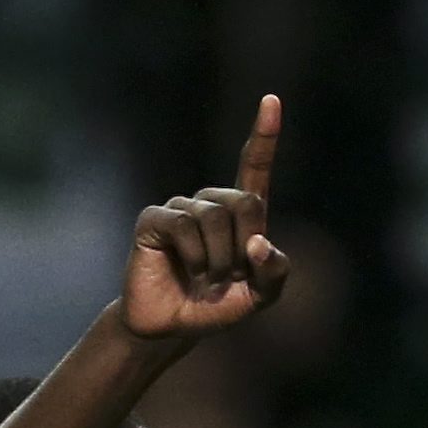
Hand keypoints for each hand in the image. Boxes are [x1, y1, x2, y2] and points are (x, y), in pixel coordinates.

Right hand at [121, 95, 293, 340]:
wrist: (171, 327)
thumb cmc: (216, 306)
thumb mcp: (259, 297)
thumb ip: (274, 273)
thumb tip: (261, 243)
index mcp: (240, 215)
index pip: (254, 167)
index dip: (264, 136)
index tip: (271, 101)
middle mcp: (210, 203)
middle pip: (244, 201)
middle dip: (244, 246)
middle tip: (230, 275)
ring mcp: (180, 208)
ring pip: (214, 216)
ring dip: (219, 258)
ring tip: (207, 278)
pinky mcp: (154, 219)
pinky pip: (184, 226)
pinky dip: (194, 255)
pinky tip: (187, 269)